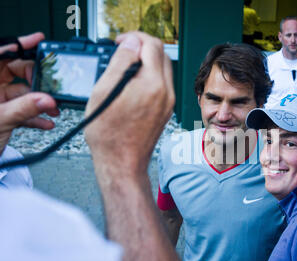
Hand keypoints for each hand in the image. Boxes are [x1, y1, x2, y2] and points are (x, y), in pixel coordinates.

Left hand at [0, 32, 58, 153]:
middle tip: (50, 86)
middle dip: (36, 80)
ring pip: (22, 93)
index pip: (0, 54)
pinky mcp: (3, 115)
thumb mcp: (0, 121)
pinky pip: (22, 110)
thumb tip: (46, 99)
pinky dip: (35, 117)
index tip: (38, 40)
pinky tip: (46, 122)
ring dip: (39, 102)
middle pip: (15, 72)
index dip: (19, 45)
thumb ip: (24, 109)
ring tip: (53, 109)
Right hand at [84, 31, 173, 174]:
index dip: (134, 38)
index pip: (151, 45)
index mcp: (153, 85)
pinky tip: (132, 86)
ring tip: (124, 70)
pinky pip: (162, 84)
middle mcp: (166, 92)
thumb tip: (131, 43)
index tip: (120, 42)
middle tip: (122, 52)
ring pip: (163, 69)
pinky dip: (149, 77)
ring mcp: (168, 103)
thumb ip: (120, 62)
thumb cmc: (110, 135)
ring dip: (146, 62)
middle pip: (161, 54)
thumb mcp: (105, 92)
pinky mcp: (166, 110)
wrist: (122, 164)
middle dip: (142, 47)